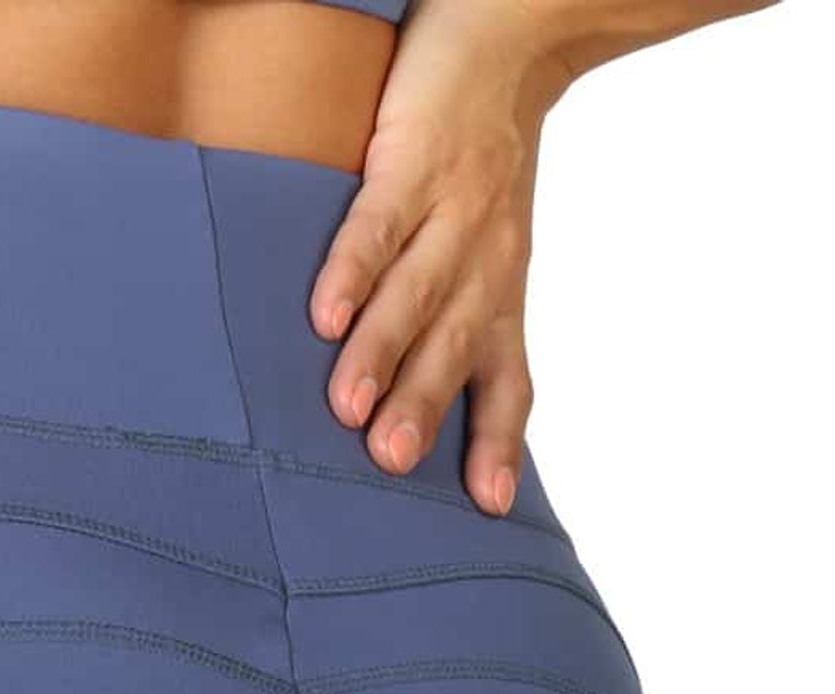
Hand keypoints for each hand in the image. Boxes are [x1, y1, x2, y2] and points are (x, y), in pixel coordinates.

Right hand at [309, 0, 573, 513]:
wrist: (510, 37)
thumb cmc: (479, 162)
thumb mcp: (486, 248)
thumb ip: (451, 320)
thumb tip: (397, 405)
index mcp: (500, 292)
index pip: (509, 379)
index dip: (498, 440)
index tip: (488, 506)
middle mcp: (485, 261)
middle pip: (454, 345)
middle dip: (421, 404)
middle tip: (387, 461)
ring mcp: (451, 210)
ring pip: (418, 292)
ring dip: (382, 351)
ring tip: (346, 407)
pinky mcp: (413, 162)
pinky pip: (380, 226)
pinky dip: (354, 271)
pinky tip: (325, 314)